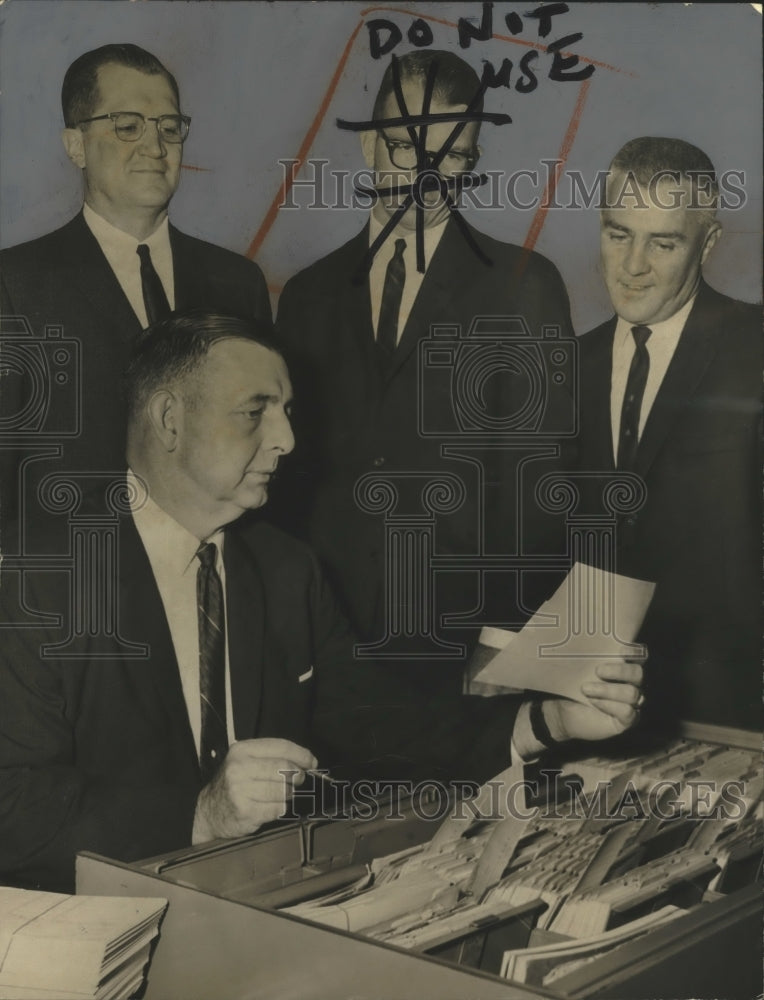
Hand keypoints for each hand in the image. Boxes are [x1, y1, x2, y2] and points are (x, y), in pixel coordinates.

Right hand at [192, 738, 316, 843]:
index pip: (281, 747)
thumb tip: (308, 761)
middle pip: (284, 768)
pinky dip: (279, 809)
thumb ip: (273, 757)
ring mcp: (241, 791)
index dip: (302, 754)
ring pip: (283, 790)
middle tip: (297, 780)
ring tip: (281, 795)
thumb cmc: (234, 784)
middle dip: (297, 776)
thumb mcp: (246, 761)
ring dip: (288, 794)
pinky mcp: (245, 812)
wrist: (207, 811)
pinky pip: (277, 809)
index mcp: (242, 750)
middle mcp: (239, 768)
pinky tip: (270, 807)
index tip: (312, 762)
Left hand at [544, 658, 643, 742]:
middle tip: (598, 671)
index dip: (633, 652)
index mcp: (623, 666)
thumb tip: (577, 643)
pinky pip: (627, 711)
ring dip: (607, 690)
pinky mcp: (627, 720)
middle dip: (619, 671)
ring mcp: (632, 703)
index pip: (637, 656)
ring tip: (586, 689)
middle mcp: (632, 683)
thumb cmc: (571, 686)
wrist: (562, 712)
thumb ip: (584, 659)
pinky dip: (609, 705)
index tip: (621, 650)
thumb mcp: (576, 670)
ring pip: (631, 693)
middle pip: (637, 673)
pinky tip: (594, 702)